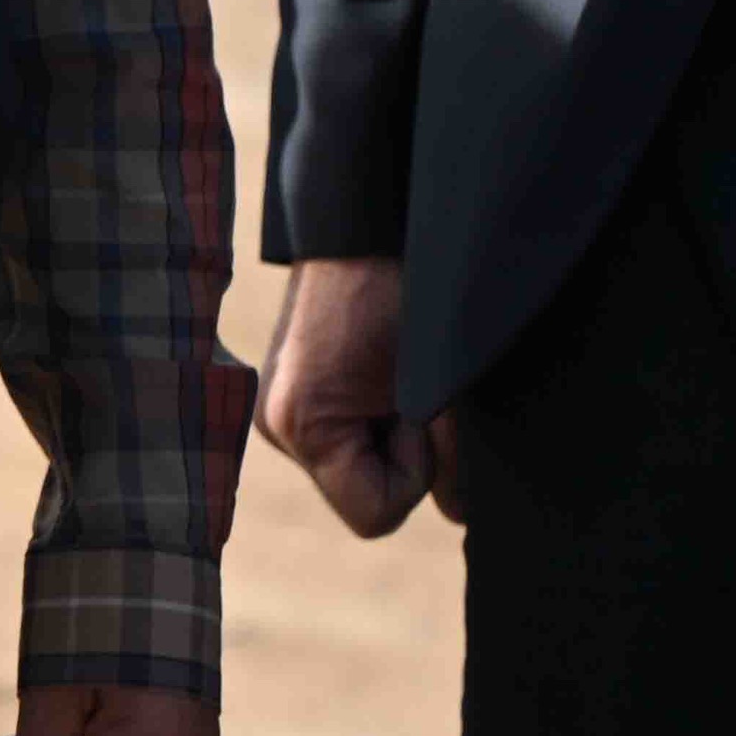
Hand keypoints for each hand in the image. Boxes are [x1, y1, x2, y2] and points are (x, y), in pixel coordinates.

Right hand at [255, 256, 452, 537]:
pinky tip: (380, 370)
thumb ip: (452, 460)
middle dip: (403, 450)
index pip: (375, 515)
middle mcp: (275, 424)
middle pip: (363, 493)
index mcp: (301, 425)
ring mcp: (277, 408)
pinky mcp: (290, 391)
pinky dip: (374, 415)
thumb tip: (460, 511)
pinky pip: (345, 436)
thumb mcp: (440, 385)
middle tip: (410, 386)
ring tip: (395, 371)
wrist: (368, 220)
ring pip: (357, 465)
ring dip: (390, 432)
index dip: (418, 471)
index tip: (418, 409)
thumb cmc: (407, 290)